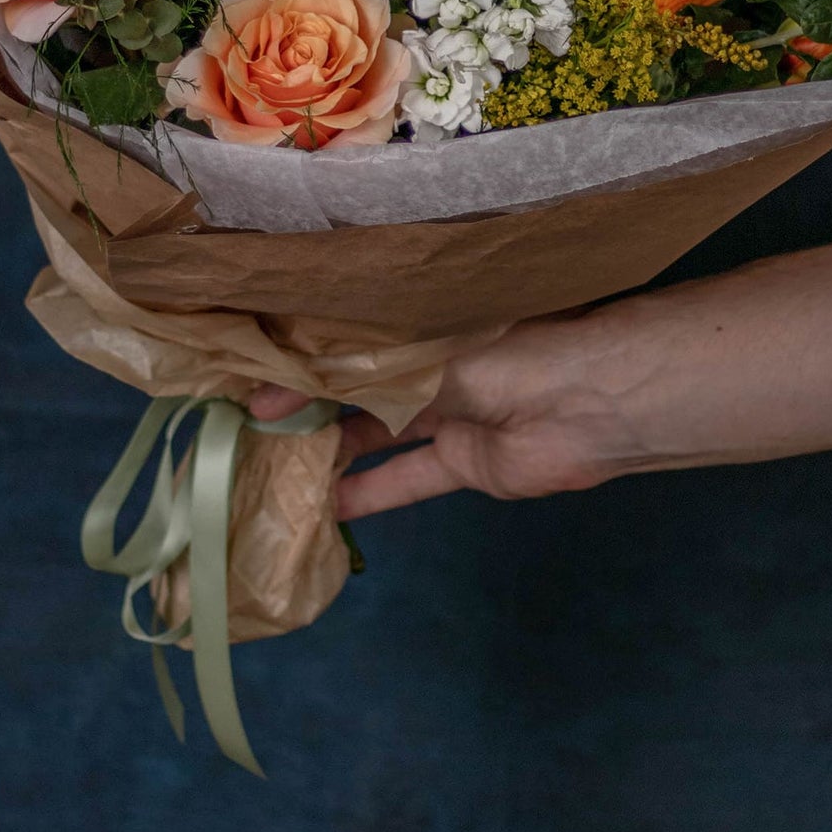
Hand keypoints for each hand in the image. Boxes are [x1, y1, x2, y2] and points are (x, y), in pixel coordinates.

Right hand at [248, 314, 628, 518]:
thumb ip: (346, 376)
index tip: (242, 378)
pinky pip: (406, 479)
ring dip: (327, 451)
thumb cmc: (506, 351)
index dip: (294, 357)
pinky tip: (321, 511)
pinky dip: (367, 495)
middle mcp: (429, 363)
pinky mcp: (464, 463)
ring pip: (374, 433)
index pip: (343, 337)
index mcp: (420, 320)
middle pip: (353, 386)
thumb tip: (269, 397)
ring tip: (268, 468)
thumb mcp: (419, 355)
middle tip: (242, 428)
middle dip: (302, 404)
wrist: (589, 398)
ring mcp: (446, 414)